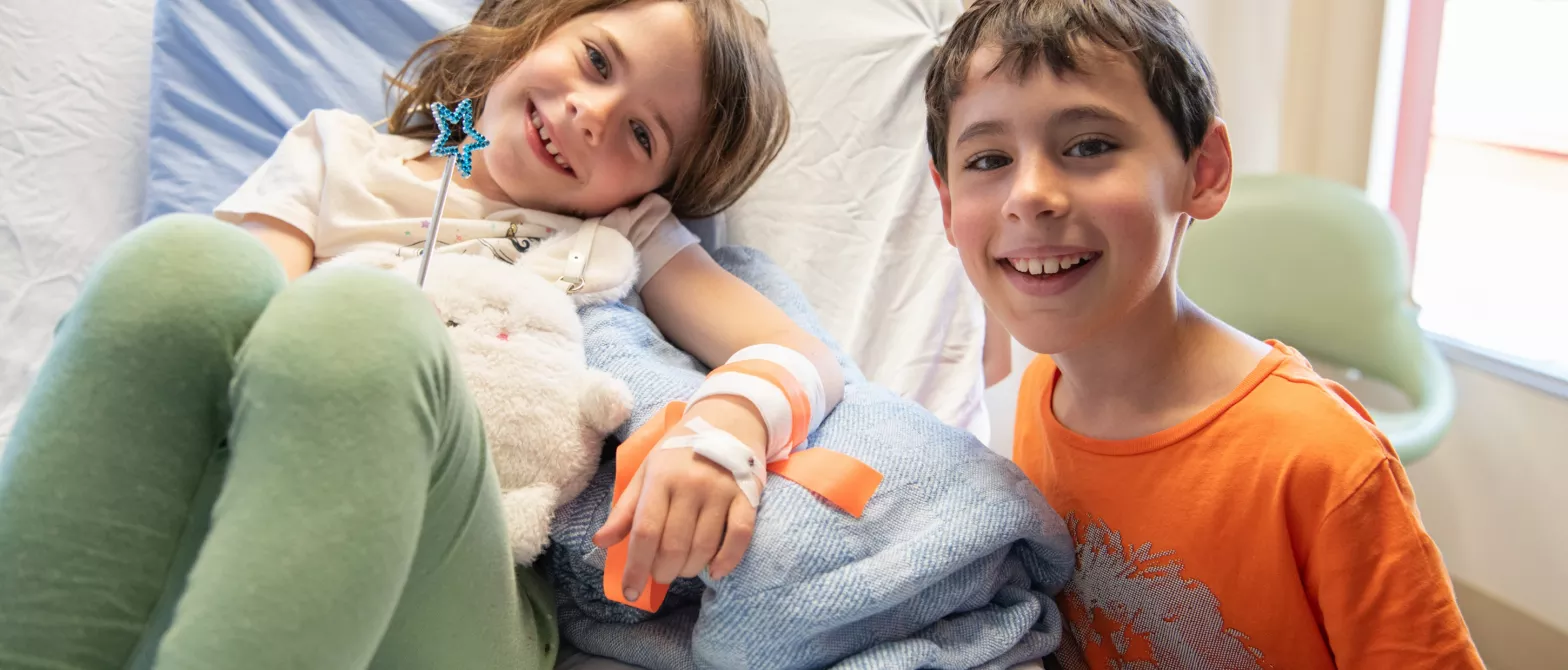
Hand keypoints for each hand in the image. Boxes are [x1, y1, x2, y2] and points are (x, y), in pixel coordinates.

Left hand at [593, 430, 756, 598]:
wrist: (727, 421)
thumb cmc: (679, 452)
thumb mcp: (647, 472)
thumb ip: (625, 510)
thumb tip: (600, 542)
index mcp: (660, 478)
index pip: (645, 532)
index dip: (636, 567)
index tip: (630, 591)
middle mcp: (691, 485)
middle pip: (674, 545)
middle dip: (662, 571)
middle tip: (660, 574)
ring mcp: (721, 491)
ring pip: (704, 547)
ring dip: (690, 569)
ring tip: (682, 570)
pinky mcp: (747, 496)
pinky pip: (739, 536)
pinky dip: (727, 560)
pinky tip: (714, 571)